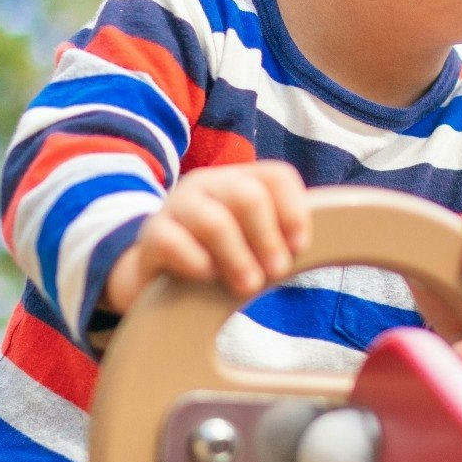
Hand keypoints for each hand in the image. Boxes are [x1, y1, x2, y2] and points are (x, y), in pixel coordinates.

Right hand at [100, 162, 309, 313]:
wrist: (157, 273)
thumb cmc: (217, 256)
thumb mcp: (251, 242)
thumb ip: (279, 237)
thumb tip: (309, 251)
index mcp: (239, 181)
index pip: (277, 177)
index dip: (295, 211)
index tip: (300, 247)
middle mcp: (208, 185)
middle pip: (248, 196)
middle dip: (268, 238)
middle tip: (277, 272)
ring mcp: (176, 207)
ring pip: (214, 222)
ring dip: (238, 258)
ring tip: (248, 285)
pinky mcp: (151, 236)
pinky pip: (174, 243)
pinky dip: (197, 263)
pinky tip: (207, 277)